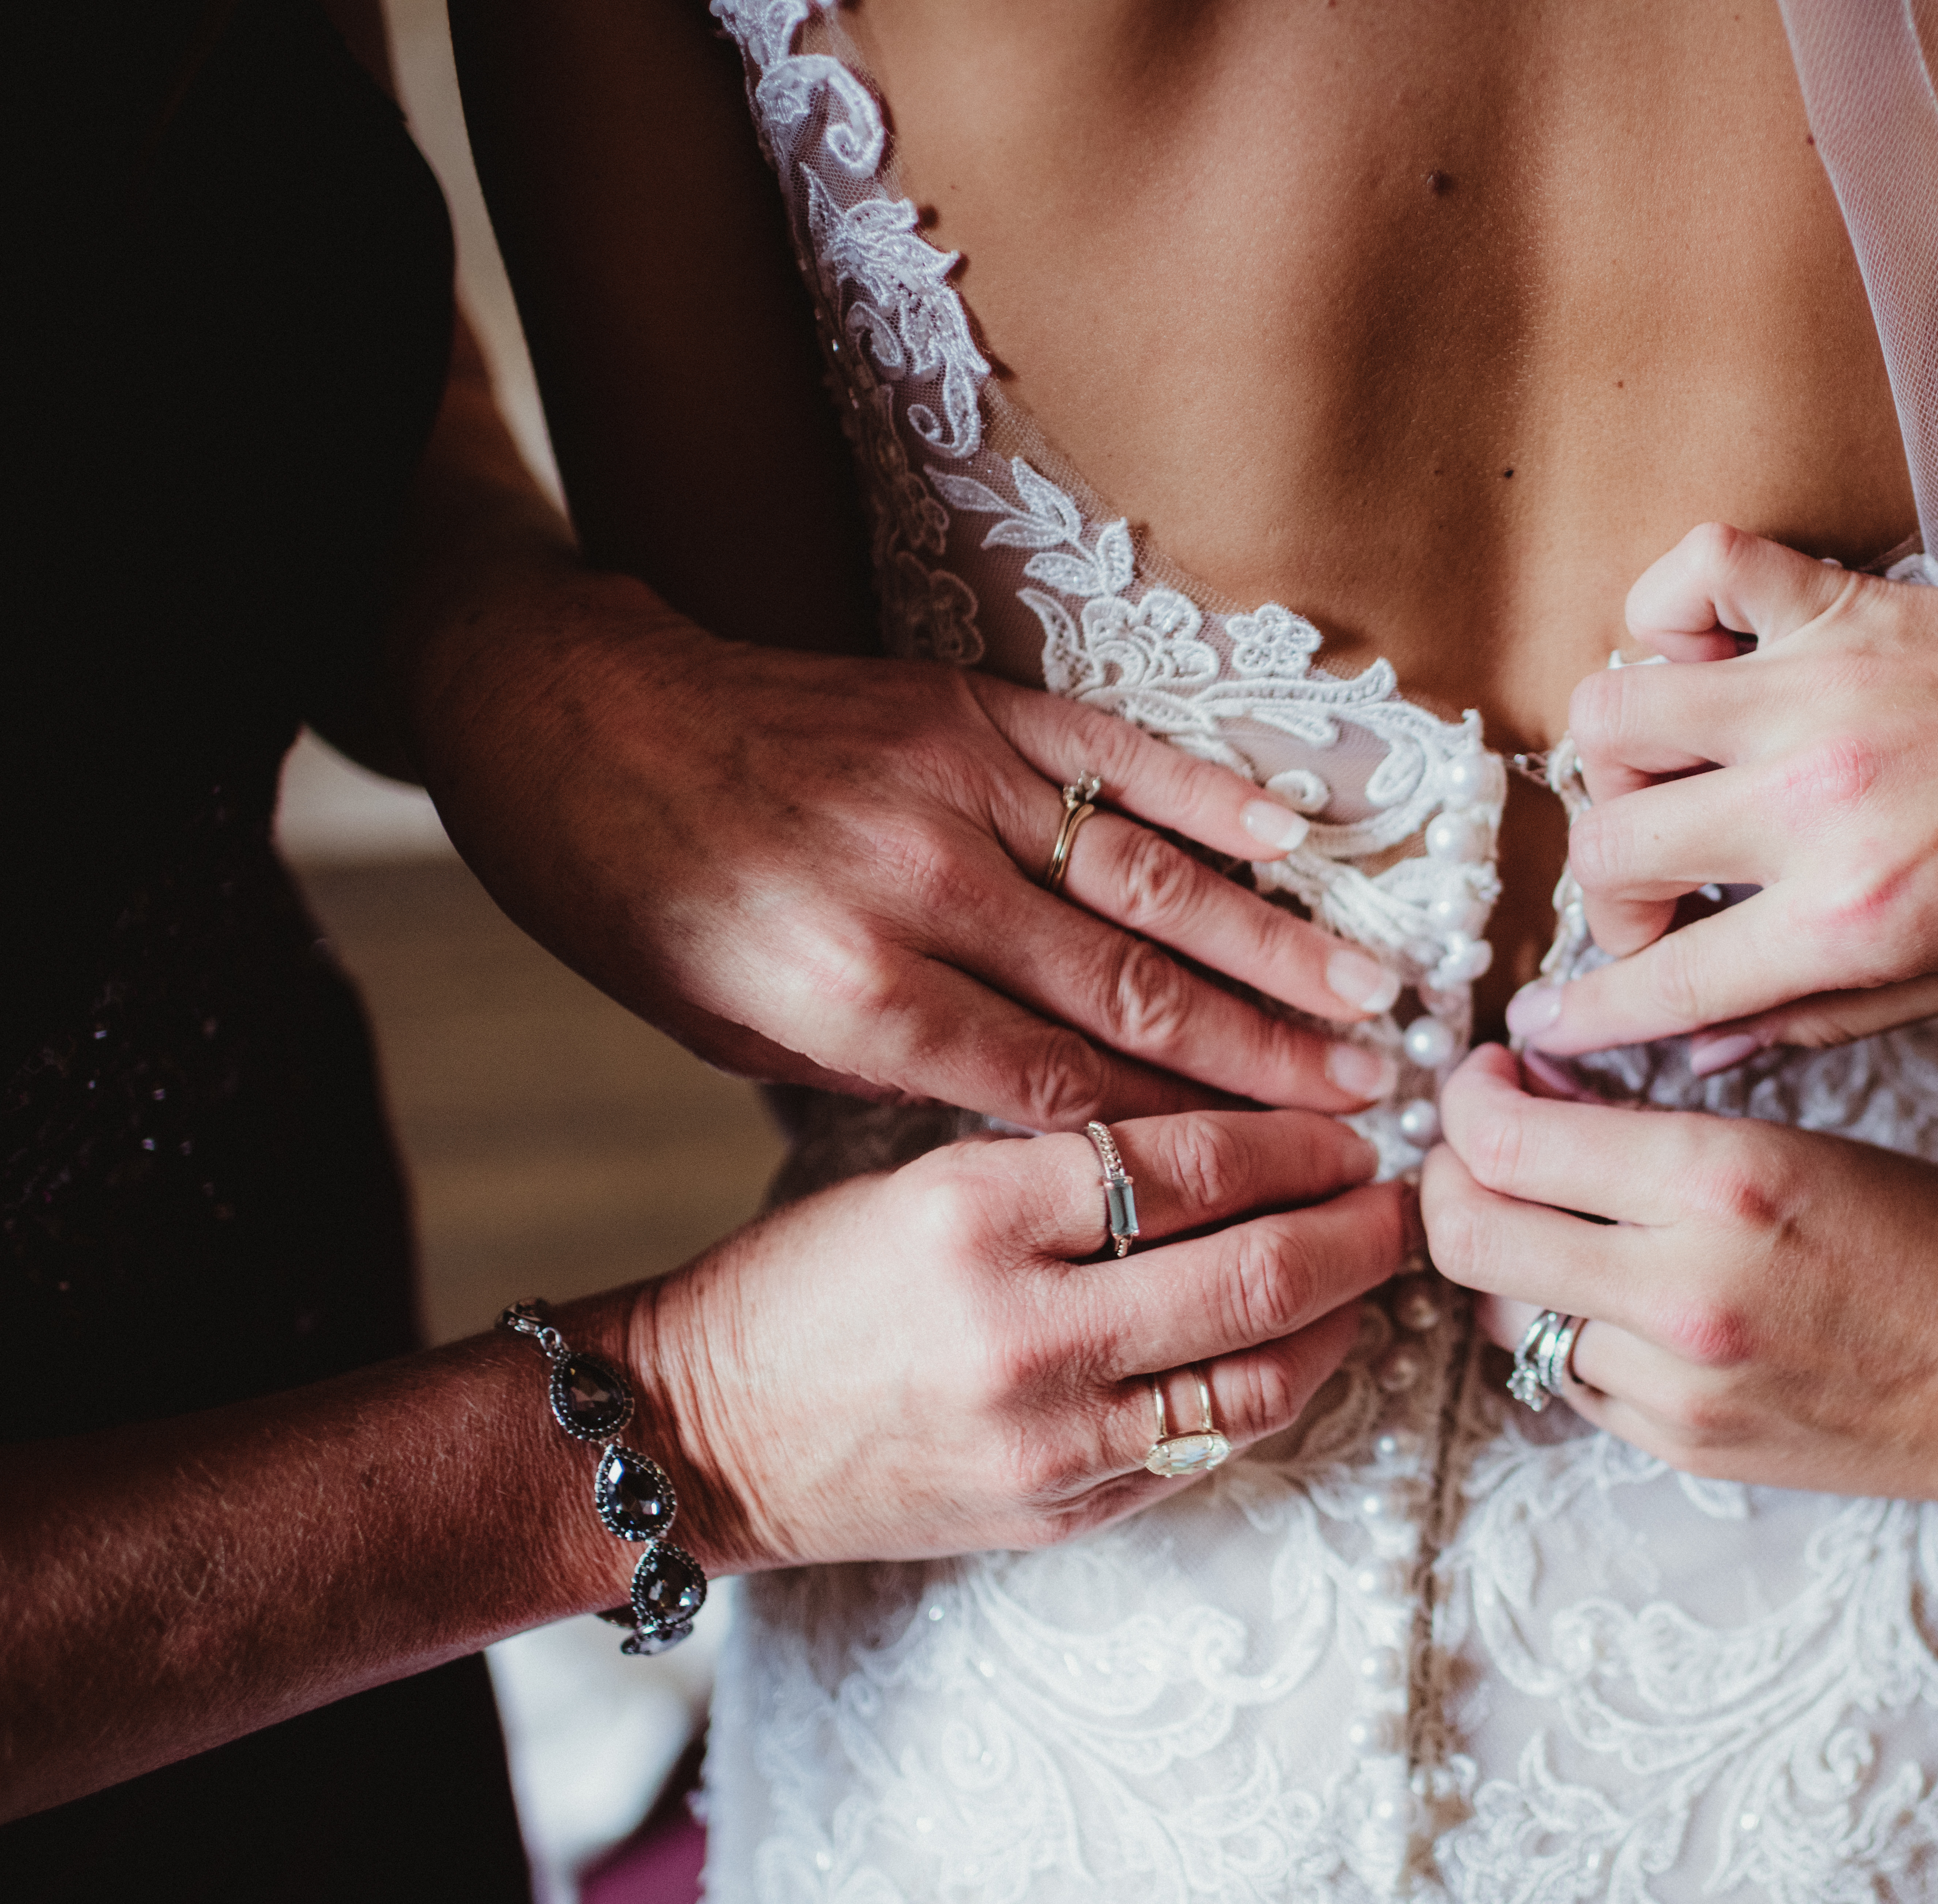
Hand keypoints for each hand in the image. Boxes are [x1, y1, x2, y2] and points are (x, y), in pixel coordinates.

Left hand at [413, 578, 1403, 1125]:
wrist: (565, 717)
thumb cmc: (640, 900)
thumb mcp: (737, 1033)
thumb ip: (895, 1071)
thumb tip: (1045, 1108)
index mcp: (854, 994)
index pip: (1063, 1083)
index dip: (1188, 1131)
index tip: (1281, 1164)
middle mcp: (923, 890)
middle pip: (1135, 992)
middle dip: (1268, 1054)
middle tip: (1372, 1095)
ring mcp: (955, 784)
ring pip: (1151, 882)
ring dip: (1275, 943)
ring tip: (1372, 995)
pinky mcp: (968, 705)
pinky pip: (1117, 758)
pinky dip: (1211, 798)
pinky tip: (1296, 840)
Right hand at [619, 1108, 1409, 1564]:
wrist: (707, 1431)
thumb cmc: (812, 1284)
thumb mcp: (925, 1178)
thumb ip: (1070, 1163)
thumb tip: (1240, 1139)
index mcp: (976, 1215)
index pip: (1190, 1163)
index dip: (1296, 1140)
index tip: (1349, 1127)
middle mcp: (1020, 1330)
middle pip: (1251, 1272)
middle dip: (1355, 1230)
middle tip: (1404, 1196)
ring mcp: (1046, 1439)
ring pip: (1256, 1378)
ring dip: (1338, 1320)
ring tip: (1370, 1272)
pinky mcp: (1057, 1512)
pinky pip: (1205, 1450)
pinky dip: (1272, 1392)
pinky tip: (1300, 1347)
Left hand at [1417, 1046, 1937, 1513]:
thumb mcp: (1796, 1140)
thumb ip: (1654, 1130)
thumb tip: (1534, 1097)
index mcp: (1718, 1183)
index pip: (1507, 1143)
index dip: (1468, 1101)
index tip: (1486, 1079)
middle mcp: (1680, 1290)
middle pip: (1470, 1236)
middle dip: (1448, 1178)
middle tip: (1476, 1145)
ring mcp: (1676, 1383)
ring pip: (1507, 1314)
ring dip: (1506, 1259)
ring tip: (1553, 1220)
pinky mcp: (1681, 1445)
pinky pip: (1568, 1379)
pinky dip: (1564, 1328)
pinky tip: (1609, 1293)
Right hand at [1513, 521, 1937, 1063]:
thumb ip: (1818, 1016)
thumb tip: (1695, 1046)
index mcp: (1855, 917)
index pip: (1664, 981)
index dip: (1585, 1017)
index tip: (1543, 1027)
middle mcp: (1816, 802)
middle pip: (1608, 847)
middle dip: (1610, 902)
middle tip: (1657, 912)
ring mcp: (1818, 691)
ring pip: (1614, 715)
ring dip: (1620, 768)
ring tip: (1673, 794)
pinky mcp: (1839, 606)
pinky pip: (1696, 573)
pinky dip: (1669, 610)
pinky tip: (1700, 661)